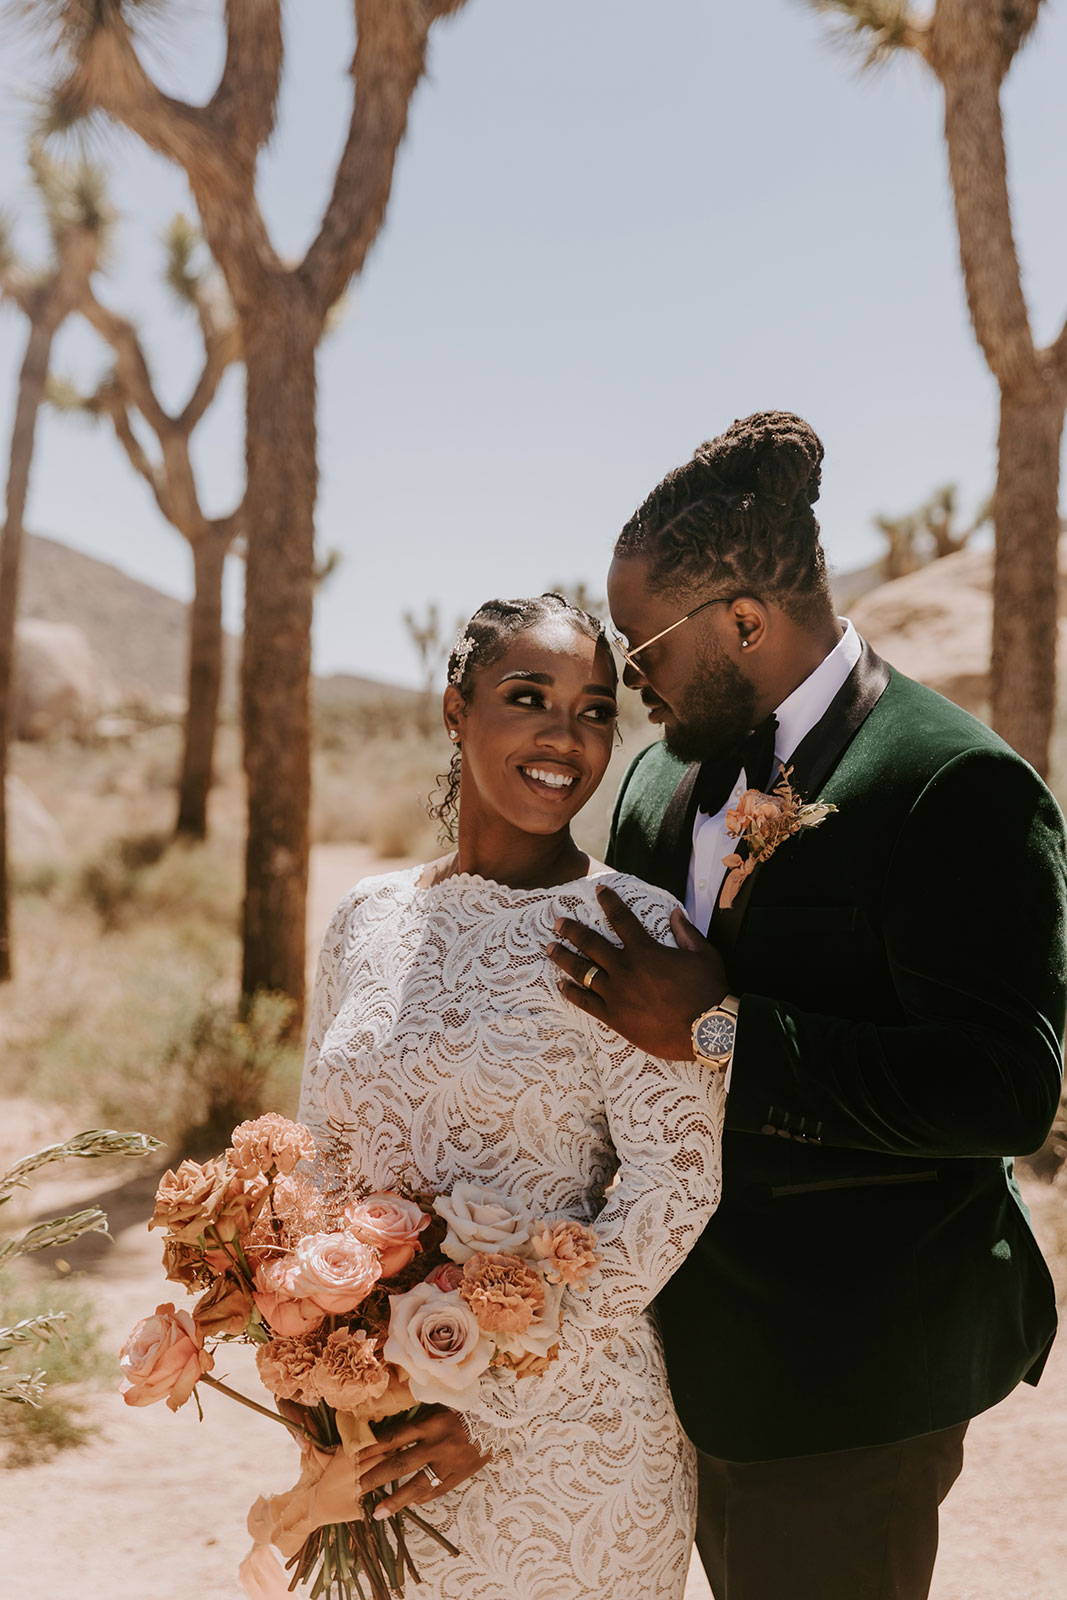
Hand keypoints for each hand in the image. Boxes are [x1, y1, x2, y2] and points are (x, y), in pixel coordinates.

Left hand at [356, 1406, 489, 1517]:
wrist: (500, 1414)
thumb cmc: (464, 1405)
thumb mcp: (439, 1406)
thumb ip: (418, 1422)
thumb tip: (391, 1439)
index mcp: (430, 1423)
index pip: (394, 1437)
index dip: (373, 1448)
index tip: (354, 1457)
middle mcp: (437, 1444)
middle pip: (400, 1465)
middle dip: (376, 1478)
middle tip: (357, 1489)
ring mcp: (450, 1463)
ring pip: (418, 1485)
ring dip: (396, 1500)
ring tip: (377, 1513)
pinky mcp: (461, 1474)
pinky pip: (438, 1490)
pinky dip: (423, 1497)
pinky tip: (411, 1504)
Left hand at [547, 884, 728, 1059]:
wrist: (705, 1031)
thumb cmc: (708, 991)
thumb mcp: (703, 954)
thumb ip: (686, 932)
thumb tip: (675, 913)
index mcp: (645, 950)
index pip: (621, 919)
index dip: (609, 902)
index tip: (599, 890)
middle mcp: (625, 969)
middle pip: (590, 943)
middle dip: (572, 930)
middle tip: (557, 922)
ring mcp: (616, 994)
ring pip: (582, 971)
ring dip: (564, 958)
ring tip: (550, 948)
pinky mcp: (614, 1017)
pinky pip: (586, 1002)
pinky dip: (572, 993)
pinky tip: (562, 986)